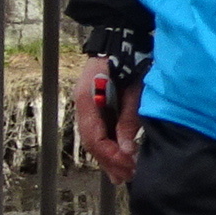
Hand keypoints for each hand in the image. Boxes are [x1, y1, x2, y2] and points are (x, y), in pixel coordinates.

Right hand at [78, 57, 143, 184]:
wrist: (118, 37)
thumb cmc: (128, 59)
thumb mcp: (133, 89)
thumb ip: (128, 118)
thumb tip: (128, 149)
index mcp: (87, 100)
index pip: (94, 137)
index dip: (111, 154)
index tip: (128, 165)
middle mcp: (83, 106)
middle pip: (92, 142)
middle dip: (109, 162)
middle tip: (127, 177)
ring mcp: (86, 107)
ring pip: (94, 139)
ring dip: (108, 158)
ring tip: (123, 176)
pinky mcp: (94, 107)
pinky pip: (99, 131)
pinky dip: (109, 147)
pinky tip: (119, 158)